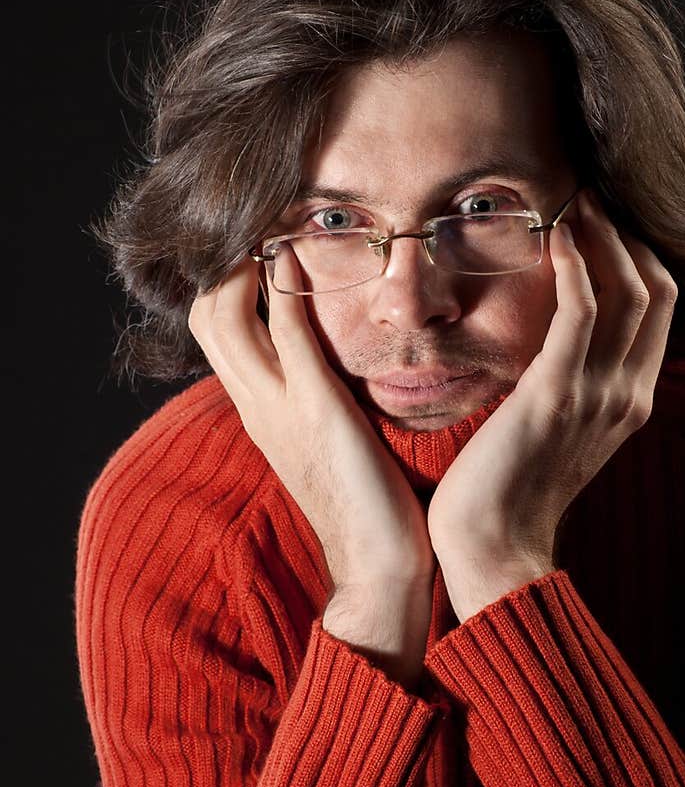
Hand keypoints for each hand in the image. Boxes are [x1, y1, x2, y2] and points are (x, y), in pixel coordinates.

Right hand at [188, 243, 434, 589]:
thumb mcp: (327, 441)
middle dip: (225, 256)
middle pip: (205, 310)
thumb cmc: (365, 504)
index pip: (214, 326)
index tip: (261, 237)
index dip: (227, 276)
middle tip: (266, 219)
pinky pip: (287, 333)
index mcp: (257, 409)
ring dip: (246, 259)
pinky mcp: (317, 408)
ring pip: (225, 312)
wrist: (377, 568)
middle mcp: (254, 403)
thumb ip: (316, 398)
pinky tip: (300, 254)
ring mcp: (278, 405)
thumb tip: (329, 360)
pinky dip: (286, 287)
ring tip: (277, 221)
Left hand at [426, 190, 677, 619]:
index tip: (603, 221)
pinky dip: (576, 268)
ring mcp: (597, 396)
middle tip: (590, 195)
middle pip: (657, 291)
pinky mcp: (555, 396)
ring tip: (575, 202)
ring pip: (630, 293)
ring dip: (604, 238)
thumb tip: (549, 346)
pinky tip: (556, 237)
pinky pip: (582, 315)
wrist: (492, 550)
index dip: (638, 256)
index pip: (658, 309)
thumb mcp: (557, 433)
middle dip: (628, 235)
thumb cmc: (508, 492)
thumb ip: (568, 388)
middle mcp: (627, 395)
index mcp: (630, 402)